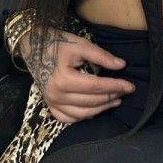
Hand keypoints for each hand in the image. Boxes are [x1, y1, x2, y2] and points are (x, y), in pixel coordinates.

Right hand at [19, 27, 135, 124]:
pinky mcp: (49, 105)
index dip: (115, 86)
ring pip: (82, 113)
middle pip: (91, 101)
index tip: (130, 86)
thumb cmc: (57, 43)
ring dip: (101, 109)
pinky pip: (69, 118)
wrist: (32, 46)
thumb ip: (101, 56)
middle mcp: (56, 94)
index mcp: (64, 79)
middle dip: (111, 97)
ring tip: (115, 101)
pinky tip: (95, 110)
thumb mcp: (80, 45)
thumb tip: (122, 65)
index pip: (96, 86)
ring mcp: (51, 102)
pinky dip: (84, 117)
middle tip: (125, 92)